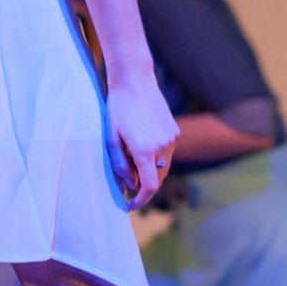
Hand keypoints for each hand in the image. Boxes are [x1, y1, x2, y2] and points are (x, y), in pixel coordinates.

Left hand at [104, 76, 178, 209]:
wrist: (134, 81)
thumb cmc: (117, 108)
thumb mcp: (111, 137)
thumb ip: (120, 164)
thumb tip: (131, 184)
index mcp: (144, 150)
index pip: (150, 186)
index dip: (141, 199)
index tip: (131, 204)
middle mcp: (162, 147)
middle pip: (158, 178)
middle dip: (145, 185)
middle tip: (129, 184)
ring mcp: (171, 138)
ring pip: (163, 165)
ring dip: (151, 169)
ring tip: (132, 157)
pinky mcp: (174, 131)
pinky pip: (166, 151)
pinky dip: (156, 155)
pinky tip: (142, 140)